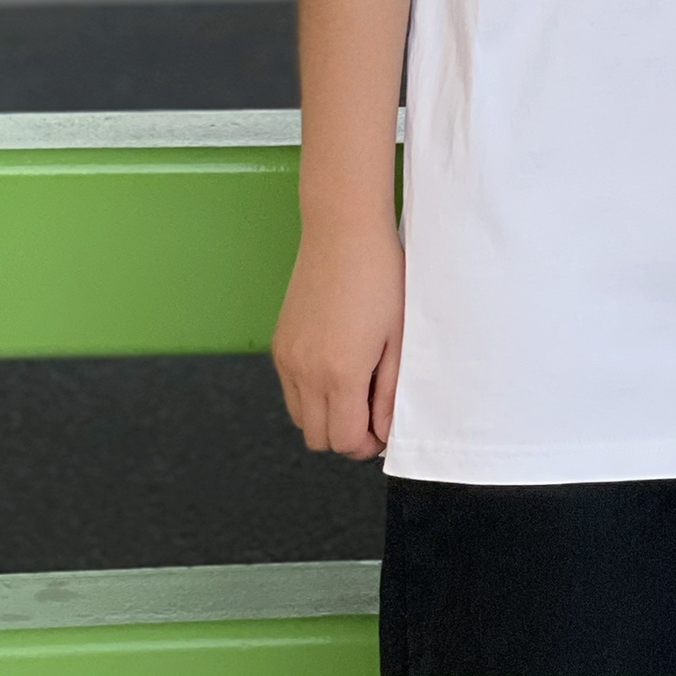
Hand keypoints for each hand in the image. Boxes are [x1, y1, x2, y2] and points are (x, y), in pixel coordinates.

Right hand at [271, 220, 405, 456]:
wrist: (343, 231)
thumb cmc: (380, 277)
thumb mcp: (397, 338)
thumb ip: (390, 393)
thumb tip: (383, 431)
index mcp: (340, 374)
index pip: (344, 441)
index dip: (367, 444)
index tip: (383, 428)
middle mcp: (305, 372)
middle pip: (318, 439)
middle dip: (346, 434)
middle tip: (370, 410)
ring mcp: (287, 358)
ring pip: (300, 418)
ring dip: (325, 416)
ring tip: (353, 386)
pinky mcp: (278, 343)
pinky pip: (289, 389)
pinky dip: (308, 393)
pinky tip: (333, 365)